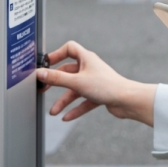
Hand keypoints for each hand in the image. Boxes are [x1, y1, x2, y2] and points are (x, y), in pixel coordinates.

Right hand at [35, 41, 157, 125]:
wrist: (127, 101)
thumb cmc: (107, 86)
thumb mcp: (77, 82)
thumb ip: (57, 79)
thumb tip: (40, 73)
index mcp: (86, 59)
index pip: (69, 49)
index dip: (56, 54)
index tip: (45, 64)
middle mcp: (90, 68)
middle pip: (68, 72)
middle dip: (55, 81)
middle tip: (43, 88)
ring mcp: (95, 82)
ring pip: (75, 89)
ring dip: (64, 100)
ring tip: (53, 111)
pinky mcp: (99, 94)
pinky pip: (83, 101)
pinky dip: (75, 108)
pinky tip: (66, 117)